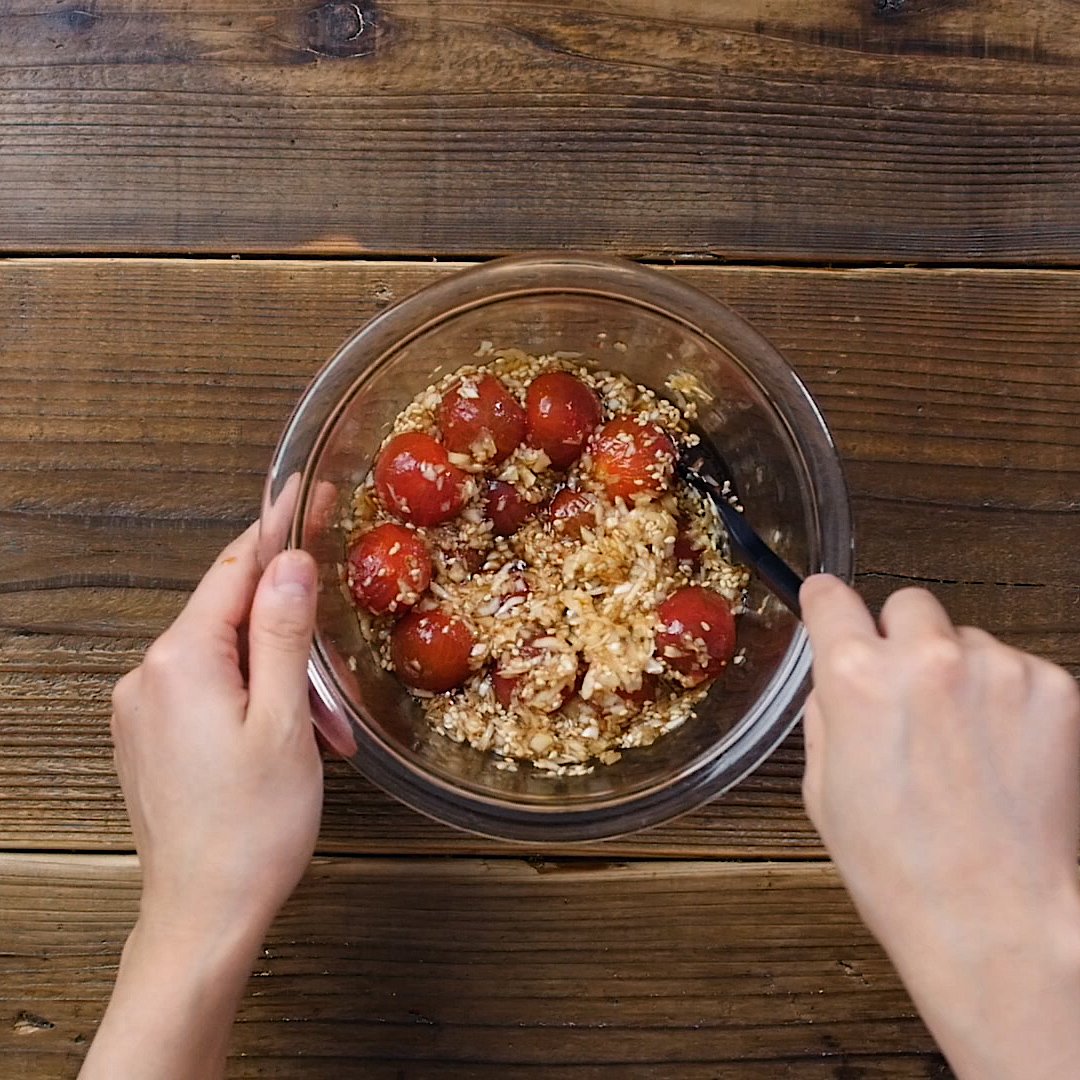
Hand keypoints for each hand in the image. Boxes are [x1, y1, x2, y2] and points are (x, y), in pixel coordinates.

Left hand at [112, 522, 322, 943]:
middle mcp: (148, 676)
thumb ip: (282, 632)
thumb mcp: (284, 720)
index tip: (306, 492)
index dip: (277, 529)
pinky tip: (285, 735)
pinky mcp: (149, 737)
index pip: (234, 569)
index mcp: (180, 661)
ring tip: (319, 731)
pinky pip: (207, 690)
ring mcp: (142, 708)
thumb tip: (289, 563)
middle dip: (290, 634)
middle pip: (231, 616)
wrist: (204, 916)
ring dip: (278, 677)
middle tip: (335, 677)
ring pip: (225, 657)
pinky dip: (253, 699)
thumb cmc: (250, 829)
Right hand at [801, 575, 1079, 1079]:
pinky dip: (1007, 698)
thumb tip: (837, 679)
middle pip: (907, 604)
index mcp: (856, 677)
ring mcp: (997, 668)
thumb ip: (827, 714)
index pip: (832, 597)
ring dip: (959, 672)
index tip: (830, 605)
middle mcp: (928, 658)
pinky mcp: (1054, 688)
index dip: (827, 603)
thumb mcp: (822, 788)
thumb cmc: (899, 868)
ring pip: (967, 638)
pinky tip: (999, 753)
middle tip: (908, 693)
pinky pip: (1017, 668)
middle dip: (901, 639)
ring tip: (962, 743)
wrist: (992, 919)